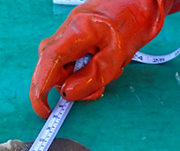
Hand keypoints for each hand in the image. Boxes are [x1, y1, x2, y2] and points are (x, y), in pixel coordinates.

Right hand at [30, 0, 179, 117]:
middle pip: (52, 70)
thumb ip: (91, 77)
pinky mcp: (70, 39)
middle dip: (71, 86)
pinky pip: (69, 63)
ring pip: (61, 69)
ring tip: (107, 70)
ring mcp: (65, 35)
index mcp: (76, 32)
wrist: (139, 2)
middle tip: (97, 89)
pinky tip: (100, 64)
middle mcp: (65, 32)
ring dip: (81, 79)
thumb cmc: (131, 23)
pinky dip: (83, 71)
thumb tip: (67, 94)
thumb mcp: (116, 57)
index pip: (48, 63)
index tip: (44, 111)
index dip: (40, 90)